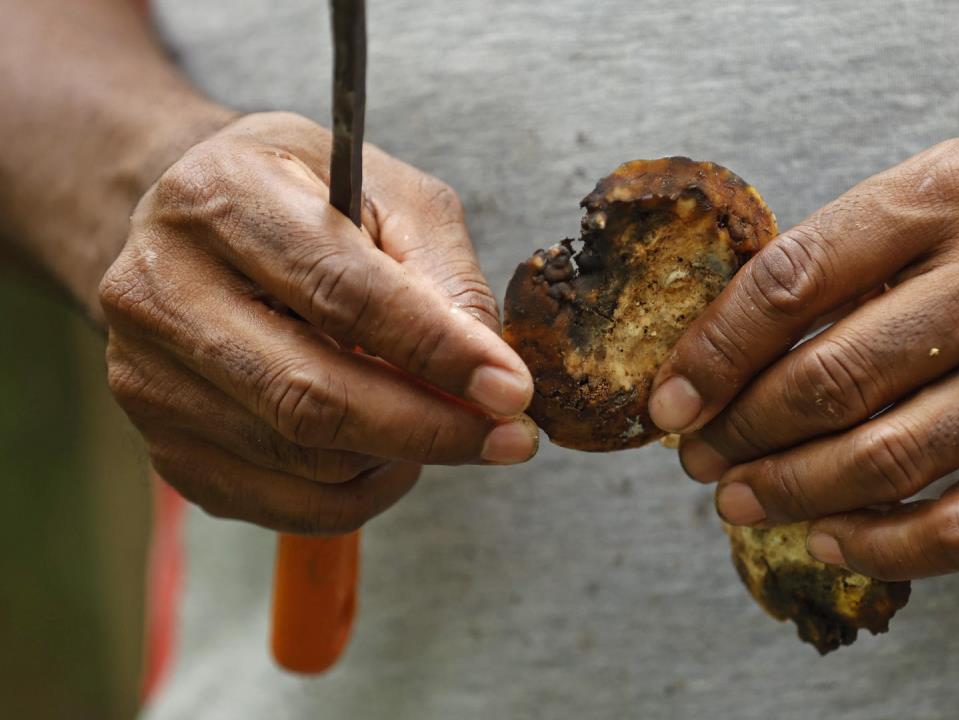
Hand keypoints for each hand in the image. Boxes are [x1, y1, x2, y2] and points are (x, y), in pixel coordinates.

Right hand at [99, 112, 536, 533]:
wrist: (196, 227)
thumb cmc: (308, 201)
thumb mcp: (388, 195)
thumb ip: (443, 274)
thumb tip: (492, 373)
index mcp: (222, 198)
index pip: (341, 293)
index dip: (436, 351)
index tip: (512, 391)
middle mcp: (159, 288)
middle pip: (310, 394)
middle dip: (429, 428)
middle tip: (509, 438)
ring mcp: (146, 375)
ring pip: (301, 459)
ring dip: (397, 457)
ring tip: (442, 424)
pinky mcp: (160, 443)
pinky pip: (279, 503)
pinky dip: (357, 494)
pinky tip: (387, 454)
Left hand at [651, 121, 958, 579]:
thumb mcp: (955, 181)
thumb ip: (856, 246)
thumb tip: (734, 337)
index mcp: (954, 194)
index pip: (796, 279)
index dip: (714, 350)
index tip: (669, 395)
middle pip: (832, 378)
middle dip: (741, 429)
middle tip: (698, 453)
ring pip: (888, 459)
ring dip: (790, 492)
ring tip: (738, 500)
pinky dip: (879, 544)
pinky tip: (826, 538)